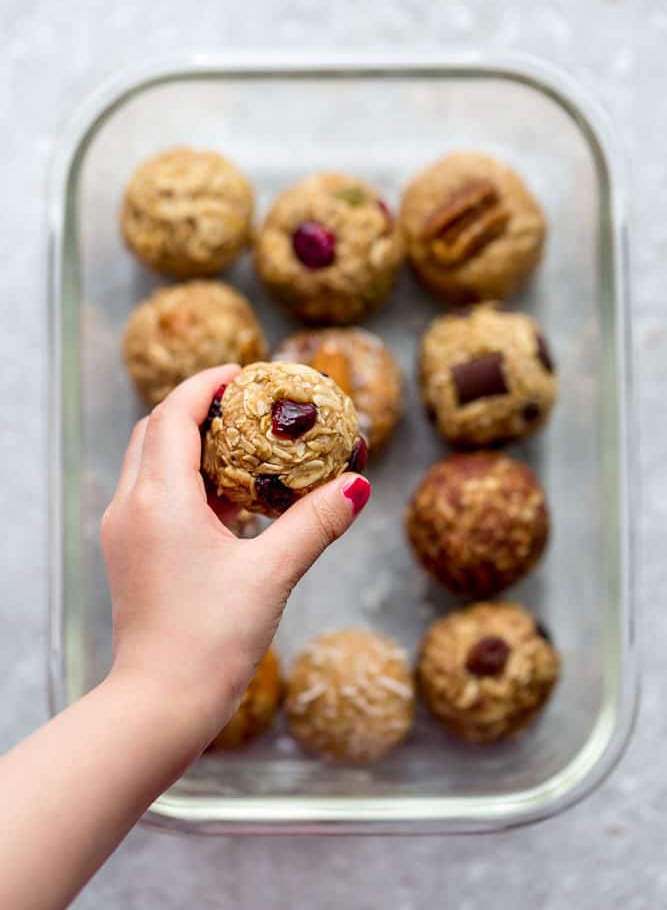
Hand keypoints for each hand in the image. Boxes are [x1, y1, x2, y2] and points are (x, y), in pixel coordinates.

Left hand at [100, 364, 370, 752]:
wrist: (158, 705)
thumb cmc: (210, 642)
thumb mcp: (272, 575)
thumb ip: (315, 523)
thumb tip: (357, 485)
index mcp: (159, 499)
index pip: (173, 413)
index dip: (206, 384)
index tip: (244, 371)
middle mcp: (131, 506)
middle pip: (157, 430)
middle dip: (199, 407)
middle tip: (248, 402)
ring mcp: (125, 532)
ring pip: (152, 462)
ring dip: (192, 444)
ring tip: (246, 445)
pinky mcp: (130, 554)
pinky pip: (154, 495)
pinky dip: (188, 481)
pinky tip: (232, 500)